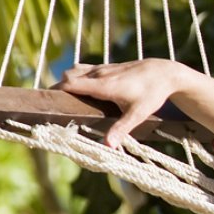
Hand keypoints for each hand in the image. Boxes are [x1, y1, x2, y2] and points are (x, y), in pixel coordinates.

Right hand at [59, 59, 193, 146]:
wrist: (165, 73)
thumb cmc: (152, 93)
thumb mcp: (138, 113)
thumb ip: (121, 129)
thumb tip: (108, 146)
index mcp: (103, 85)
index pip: (70, 83)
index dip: (56, 92)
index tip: (48, 104)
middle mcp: (99, 74)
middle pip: (68, 76)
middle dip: (58, 88)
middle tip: (56, 106)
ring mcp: (103, 68)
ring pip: (75, 71)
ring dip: (67, 82)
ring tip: (66, 99)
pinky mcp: (107, 67)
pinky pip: (84, 69)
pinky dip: (77, 77)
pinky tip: (80, 90)